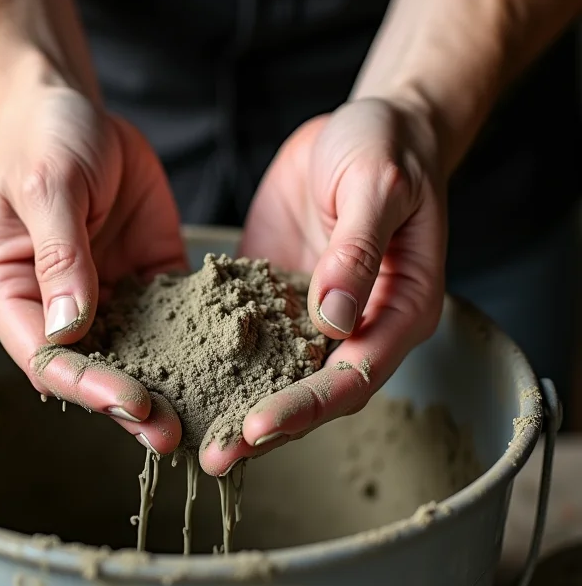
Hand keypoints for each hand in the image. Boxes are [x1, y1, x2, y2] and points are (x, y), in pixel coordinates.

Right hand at [0, 79, 186, 453]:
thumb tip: (70, 326)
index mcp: (12, 293)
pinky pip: (171, 323)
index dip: (87, 386)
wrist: (76, 111)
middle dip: (129, 405)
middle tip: (172, 434)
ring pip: (134, 358)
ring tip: (202, 420)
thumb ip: (60, 255)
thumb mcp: (49, 187)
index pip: (46, 356)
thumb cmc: (44, 139)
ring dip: (165, 388)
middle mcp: (55, 309)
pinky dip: (196, 347)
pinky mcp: (145, 287)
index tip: (132, 404)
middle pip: (91, 371)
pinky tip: (226, 368)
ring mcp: (104, 301)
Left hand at [201, 98, 446, 474]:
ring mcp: (318, 316)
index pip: (355, 373)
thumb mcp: (376, 185)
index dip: (308, 405)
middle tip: (216, 458)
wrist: (364, 127)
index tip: (260, 428)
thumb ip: (357, 251)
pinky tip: (183, 381)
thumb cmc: (385, 146)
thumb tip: (332, 319)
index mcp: (401, 308)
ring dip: (240, 408)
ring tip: (193, 439)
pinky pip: (254, 339)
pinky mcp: (281, 299)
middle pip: (317, 392)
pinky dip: (224, 364)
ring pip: (282, 376)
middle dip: (268, 428)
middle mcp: (362, 325)